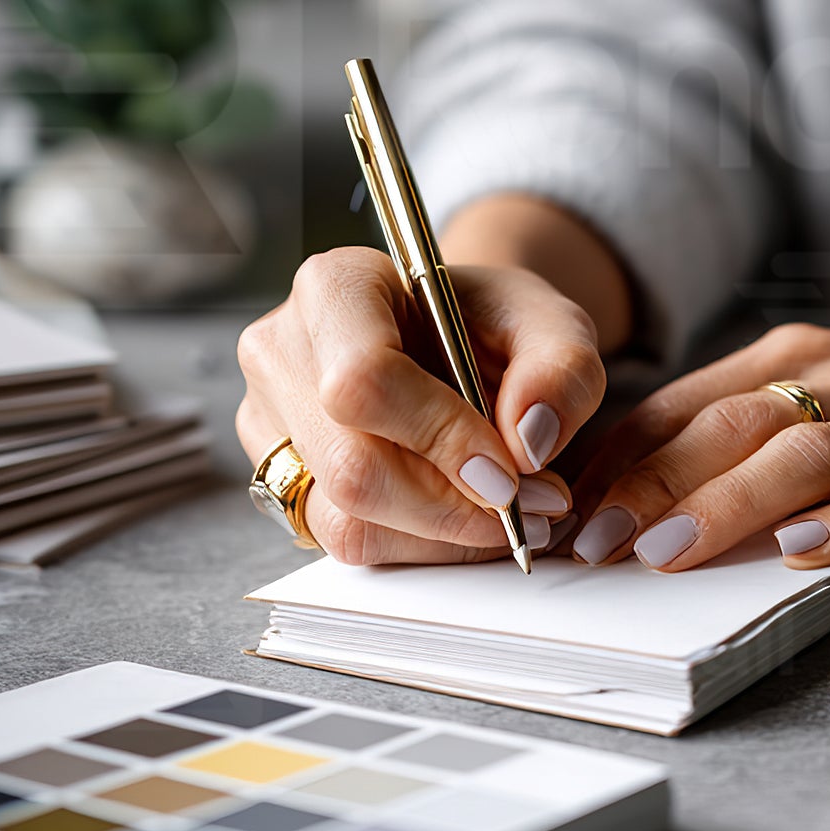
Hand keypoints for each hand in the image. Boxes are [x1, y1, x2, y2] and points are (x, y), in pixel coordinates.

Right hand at [235, 247, 605, 564]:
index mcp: (335, 286)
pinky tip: (468, 520)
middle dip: (452, 505)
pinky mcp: (280, 478)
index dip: (440, 437)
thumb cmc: (493, 321)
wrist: (459, 339)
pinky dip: (420, 545)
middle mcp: (281, 351)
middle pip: (351, 466)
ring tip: (512, 515)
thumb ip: (561, 369)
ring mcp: (268, 420)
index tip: (509, 473)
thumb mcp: (551, 323)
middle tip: (531, 507)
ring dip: (441, 535)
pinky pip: (346, 540)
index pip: (363, 380)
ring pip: (344, 519)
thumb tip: (529, 440)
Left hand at [565, 287, 829, 573]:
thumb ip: (755, 427)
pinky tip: (801, 552)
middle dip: (648, 484)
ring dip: (725, 505)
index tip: (558, 505)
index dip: (618, 456)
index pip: (686, 404)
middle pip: (728, 427)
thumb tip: (642, 489)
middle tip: (588, 540)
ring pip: (801, 458)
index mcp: (801, 359)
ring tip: (665, 552)